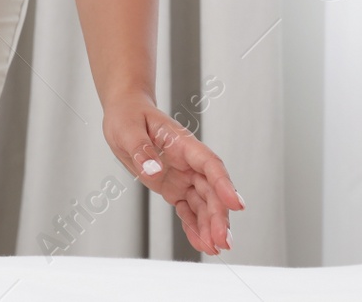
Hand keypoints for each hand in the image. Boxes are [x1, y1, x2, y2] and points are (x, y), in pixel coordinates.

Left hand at [103, 95, 243, 255]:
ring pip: (204, 203)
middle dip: (219, 216)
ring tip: (214, 249)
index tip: (236, 204)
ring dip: (210, 225)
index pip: (210, 164)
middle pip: (211, 189)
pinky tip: (201, 243)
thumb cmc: (128, 115)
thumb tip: (154, 171)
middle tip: (223, 242)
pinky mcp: (174, 186)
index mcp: (183, 143)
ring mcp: (183, 175)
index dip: (224, 185)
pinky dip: (194, 226)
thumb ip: (142, 150)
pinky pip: (188, 208)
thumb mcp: (127, 130)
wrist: (125, 113)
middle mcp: (188, 161)